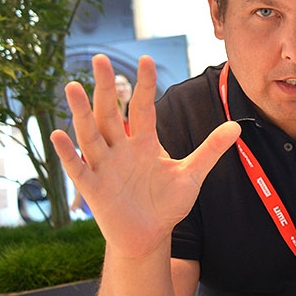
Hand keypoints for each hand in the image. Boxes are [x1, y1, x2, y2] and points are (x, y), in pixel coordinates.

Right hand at [50, 54, 239, 257]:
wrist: (150, 236)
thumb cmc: (167, 202)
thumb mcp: (191, 174)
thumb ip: (210, 149)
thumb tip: (236, 126)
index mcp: (144, 142)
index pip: (143, 107)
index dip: (144, 85)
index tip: (146, 59)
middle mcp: (120, 149)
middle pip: (110, 113)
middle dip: (106, 87)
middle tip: (100, 59)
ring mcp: (104, 166)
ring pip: (90, 135)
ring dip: (81, 113)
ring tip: (73, 87)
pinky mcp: (93, 189)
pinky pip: (77, 168)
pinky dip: (67, 154)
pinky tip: (58, 136)